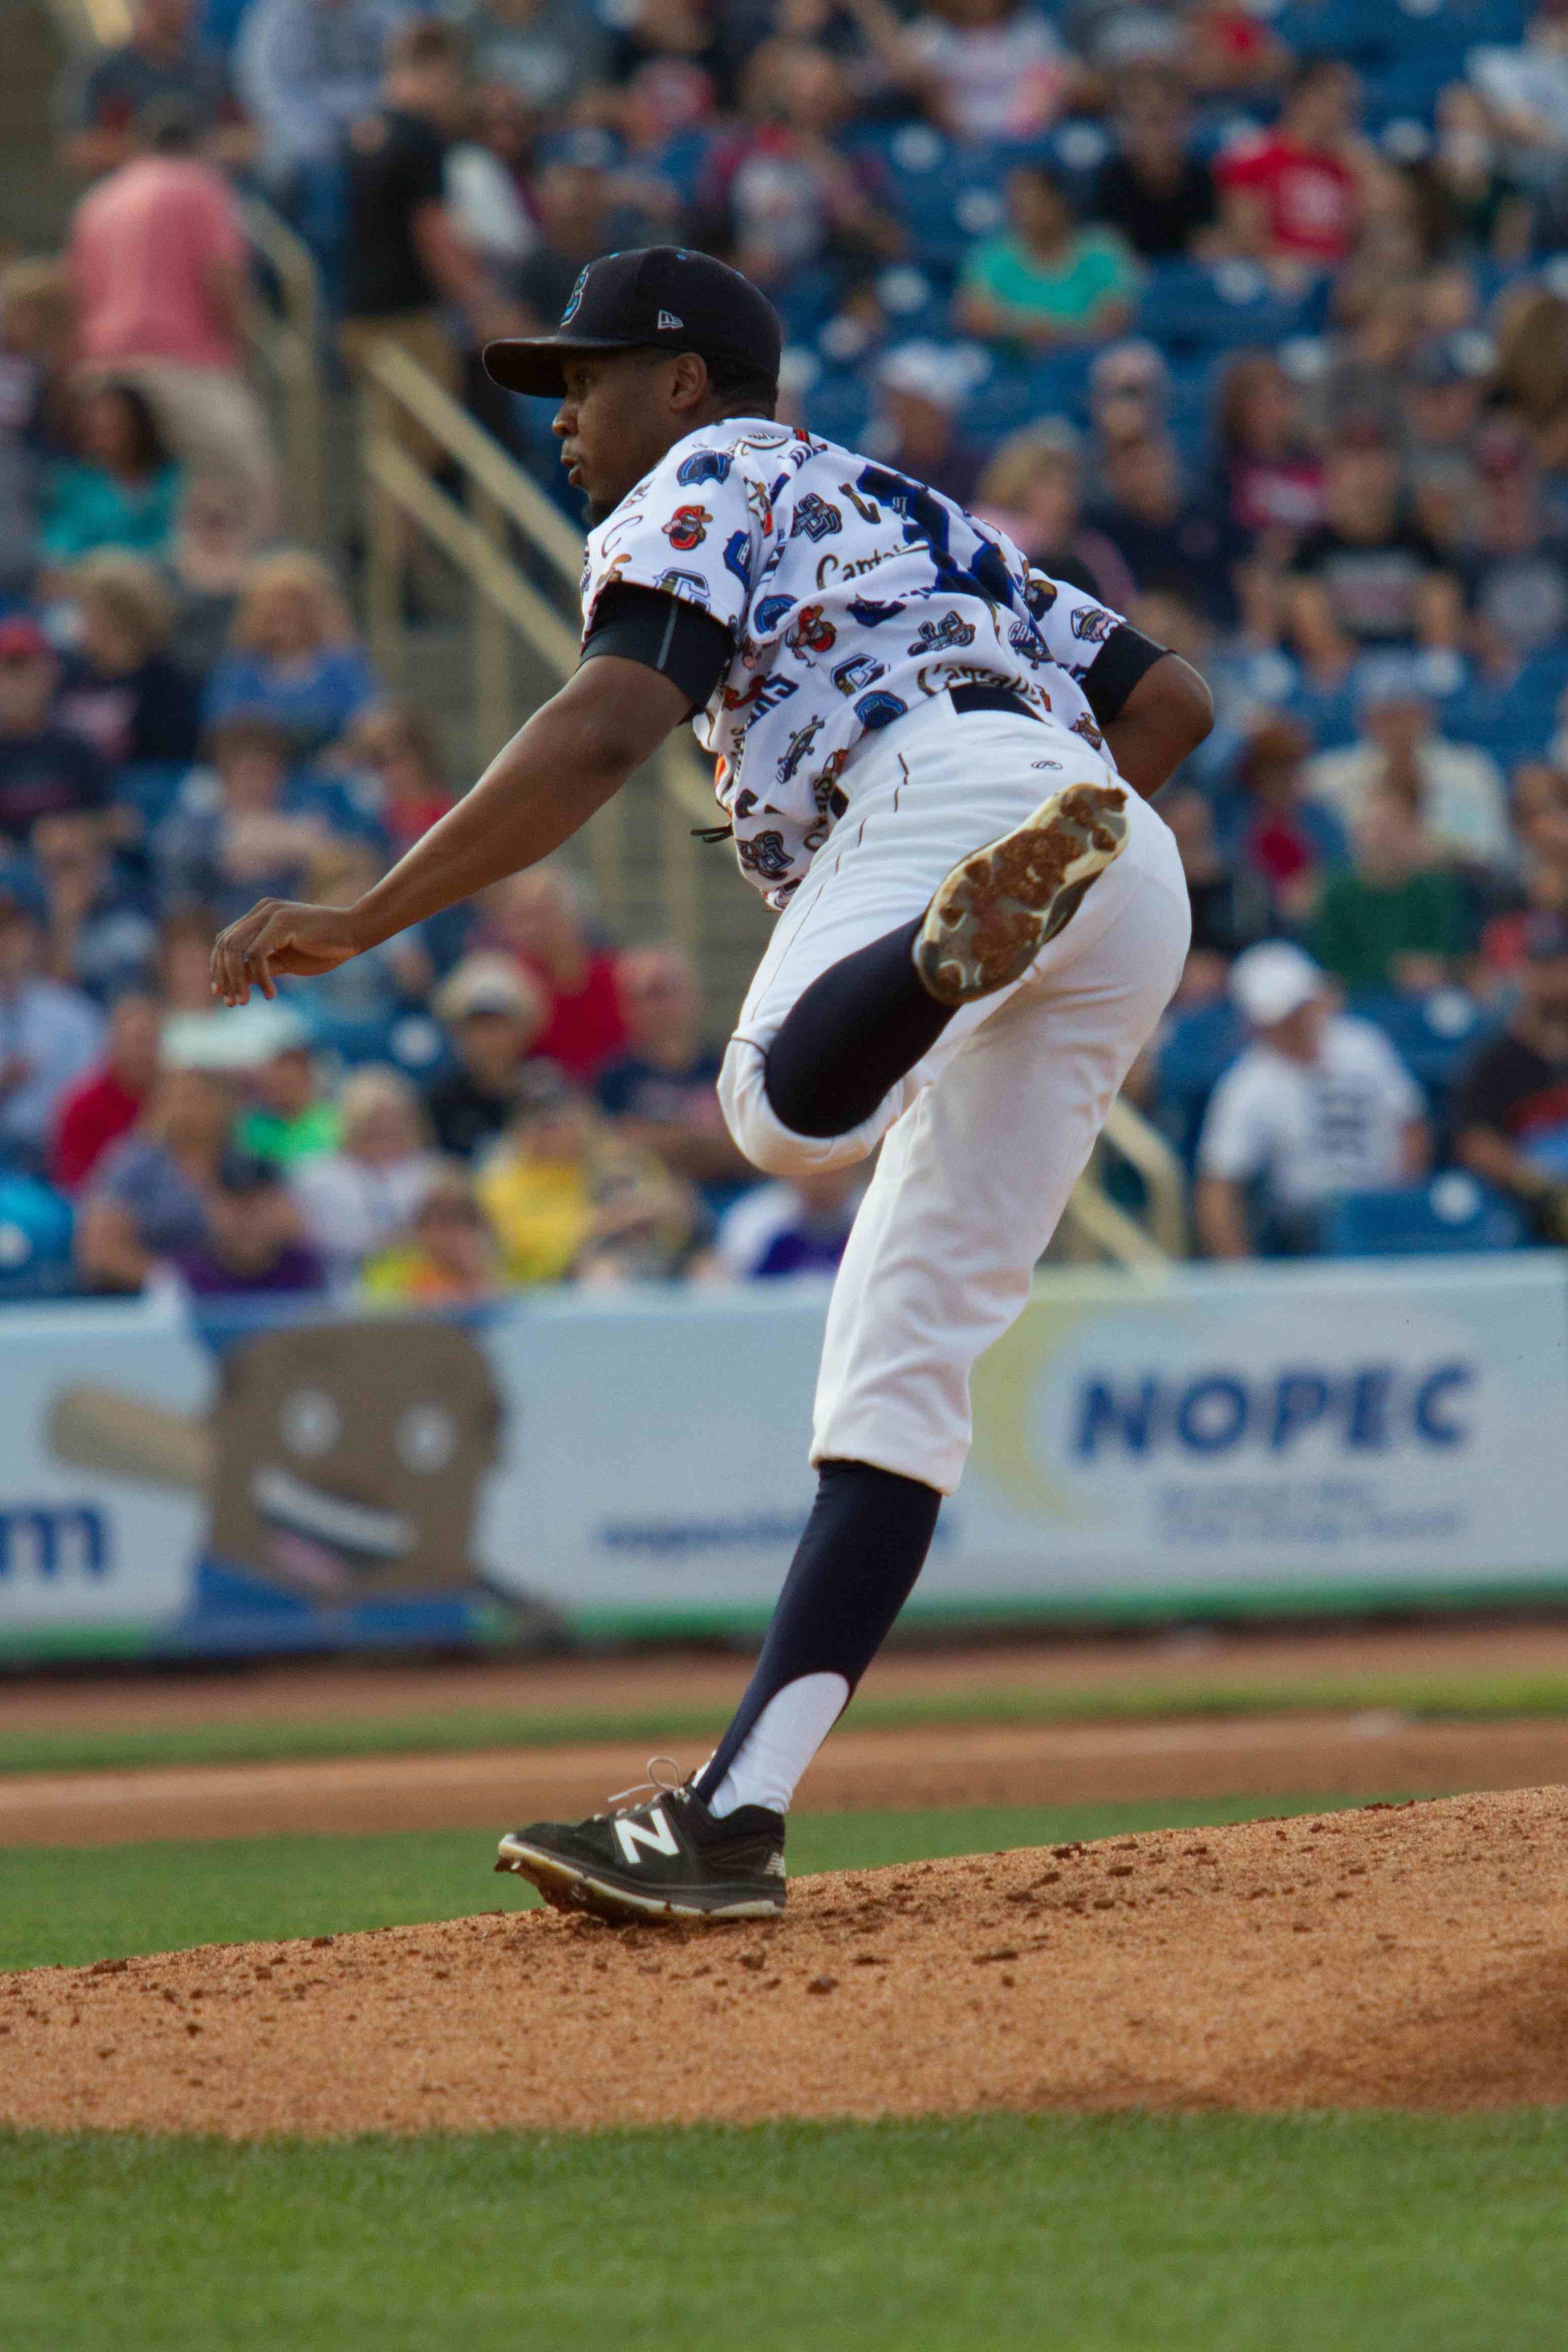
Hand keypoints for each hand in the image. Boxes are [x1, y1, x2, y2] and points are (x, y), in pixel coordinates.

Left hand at [210, 899, 368, 1005]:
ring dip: (236, 979)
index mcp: (260, 915)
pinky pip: (256, 954)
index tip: (222, 994)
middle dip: (223, 976)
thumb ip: (260, 967)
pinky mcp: (281, 922)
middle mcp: (261, 910)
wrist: (354, 933)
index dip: (218, 968)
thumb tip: (237, 982)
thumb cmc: (325, 947)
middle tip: (230, 1002)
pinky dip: (259, 977)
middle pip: (224, 944)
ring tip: (244, 1001)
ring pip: (235, 948)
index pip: (225, 940)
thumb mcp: (285, 962)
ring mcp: (270, 913)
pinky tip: (271, 994)